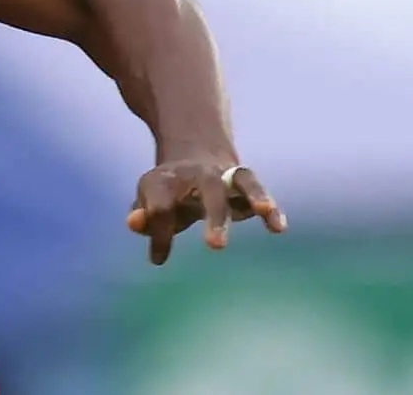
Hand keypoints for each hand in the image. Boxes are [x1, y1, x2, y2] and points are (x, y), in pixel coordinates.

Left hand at [125, 159, 286, 264]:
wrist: (193, 154)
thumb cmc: (168, 192)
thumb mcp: (148, 201)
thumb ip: (141, 216)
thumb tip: (134, 223)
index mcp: (165, 180)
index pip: (161, 206)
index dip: (159, 233)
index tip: (158, 257)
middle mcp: (198, 174)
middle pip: (209, 189)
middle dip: (214, 216)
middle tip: (216, 247)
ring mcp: (225, 175)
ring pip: (242, 180)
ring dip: (254, 195)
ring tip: (264, 211)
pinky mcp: (244, 182)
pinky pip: (259, 190)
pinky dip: (270, 207)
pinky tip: (278, 227)